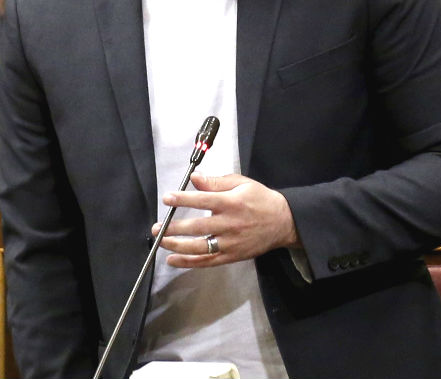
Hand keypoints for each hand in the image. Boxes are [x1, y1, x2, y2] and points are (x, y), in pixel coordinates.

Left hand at [152, 173, 299, 267]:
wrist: (284, 222)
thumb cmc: (260, 199)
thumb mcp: (241, 183)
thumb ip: (216, 182)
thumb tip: (194, 178)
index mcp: (231, 203)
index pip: (203, 201)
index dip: (183, 200)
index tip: (167, 198)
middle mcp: (229, 224)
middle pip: (197, 227)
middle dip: (174, 228)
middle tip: (156, 227)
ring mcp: (230, 242)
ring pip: (200, 247)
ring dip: (177, 246)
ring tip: (161, 242)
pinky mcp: (231, 256)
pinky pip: (207, 261)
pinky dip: (189, 262)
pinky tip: (172, 260)